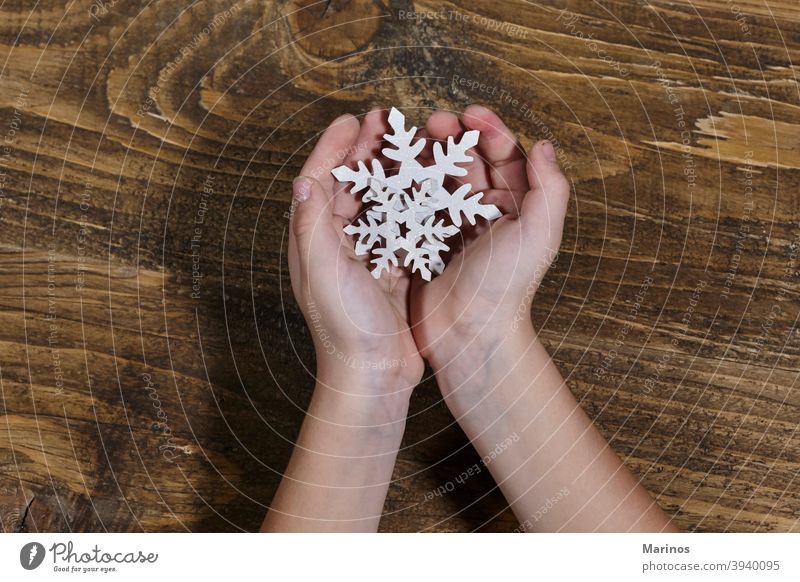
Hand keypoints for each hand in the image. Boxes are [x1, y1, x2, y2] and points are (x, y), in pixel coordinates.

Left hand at [289, 110, 424, 392]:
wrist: (373, 376)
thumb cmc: (344, 328)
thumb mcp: (323, 272)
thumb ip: (312, 225)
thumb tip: (303, 179)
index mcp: (314, 241)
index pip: (320, 181)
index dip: (334, 147)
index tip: (352, 119)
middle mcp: (336, 245)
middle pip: (352, 185)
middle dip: (367, 151)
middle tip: (387, 121)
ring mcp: (365, 257)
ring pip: (379, 202)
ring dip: (393, 172)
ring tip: (411, 145)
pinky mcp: (391, 270)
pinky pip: (402, 227)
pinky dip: (413, 204)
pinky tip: (429, 187)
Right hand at [409, 105, 569, 386]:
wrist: (470, 335)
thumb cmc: (507, 287)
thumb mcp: (539, 235)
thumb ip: (549, 189)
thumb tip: (543, 145)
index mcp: (516, 206)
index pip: (505, 155)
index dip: (489, 129)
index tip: (470, 114)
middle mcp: (485, 212)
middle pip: (469, 160)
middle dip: (452, 135)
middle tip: (433, 121)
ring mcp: (453, 226)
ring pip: (439, 177)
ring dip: (427, 155)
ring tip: (411, 140)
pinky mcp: (426, 240)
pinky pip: (416, 203)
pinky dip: (406, 184)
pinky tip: (394, 171)